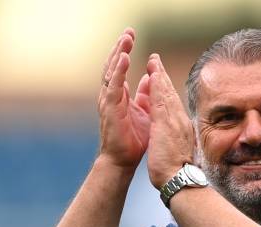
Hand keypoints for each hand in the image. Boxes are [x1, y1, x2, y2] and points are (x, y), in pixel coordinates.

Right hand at [97, 27, 150, 170]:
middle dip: (120, 47)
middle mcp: (111, 96)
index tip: (131, 35)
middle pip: (114, 66)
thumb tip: (151, 78)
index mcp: (119, 96)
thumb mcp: (145, 112)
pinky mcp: (110, 110)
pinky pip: (114, 86)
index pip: (120, 68)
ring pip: (112, 72)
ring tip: (126, 40)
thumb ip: (146, 95)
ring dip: (118, 54)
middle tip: (128, 31)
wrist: (124, 160)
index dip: (124, 51)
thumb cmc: (134, 139)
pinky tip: (124, 59)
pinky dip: (119, 71)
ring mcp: (109, 102)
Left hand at [146, 54, 195, 187]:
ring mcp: (174, 121)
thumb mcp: (175, 150)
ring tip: (153, 61)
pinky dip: (157, 86)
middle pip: (170, 94)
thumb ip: (174, 139)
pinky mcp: (166, 124)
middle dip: (163, 77)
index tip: (160, 78)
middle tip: (156, 60)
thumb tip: (173, 137)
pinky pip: (161, 100)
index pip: (172, 104)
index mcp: (180, 127)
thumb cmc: (177, 171)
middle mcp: (180, 121)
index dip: (166, 89)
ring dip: (159, 76)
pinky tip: (152, 75)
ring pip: (166, 93)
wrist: (179, 180)